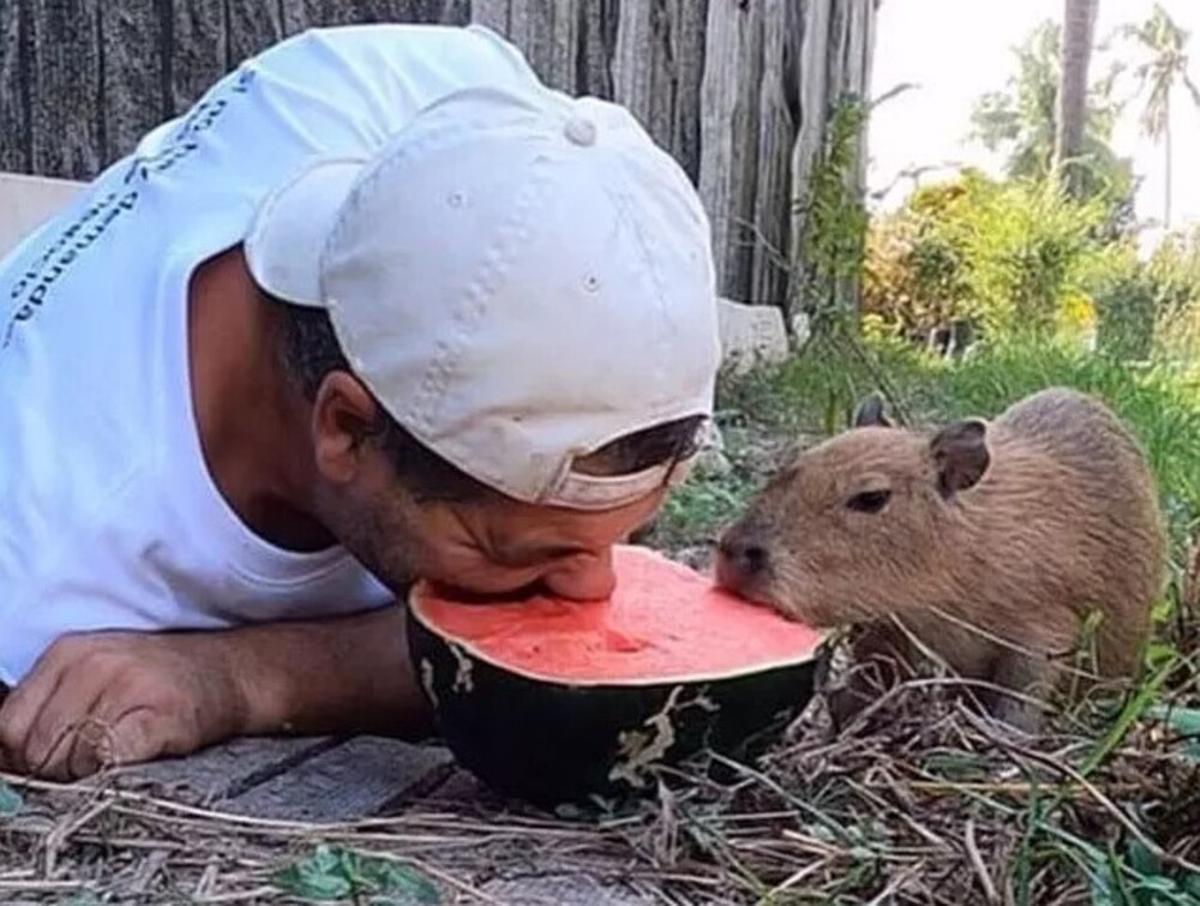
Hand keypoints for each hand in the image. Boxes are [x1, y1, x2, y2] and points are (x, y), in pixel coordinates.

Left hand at [0, 607, 431, 780]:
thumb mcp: (96, 675)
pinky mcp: (160, 715)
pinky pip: (108, 764)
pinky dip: (113, 776)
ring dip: (88, 779)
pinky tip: (136, 762)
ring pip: (71, 763)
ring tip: (121, 761)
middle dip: (57, 772)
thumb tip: (8, 762)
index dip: (26, 757)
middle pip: (37, 749)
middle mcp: (94, 662)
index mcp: (69, 650)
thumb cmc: (162, 682)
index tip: (57, 763)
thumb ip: (51, 707)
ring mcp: (128, 685)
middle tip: (97, 764)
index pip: (9, 726)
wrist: (238, 672)